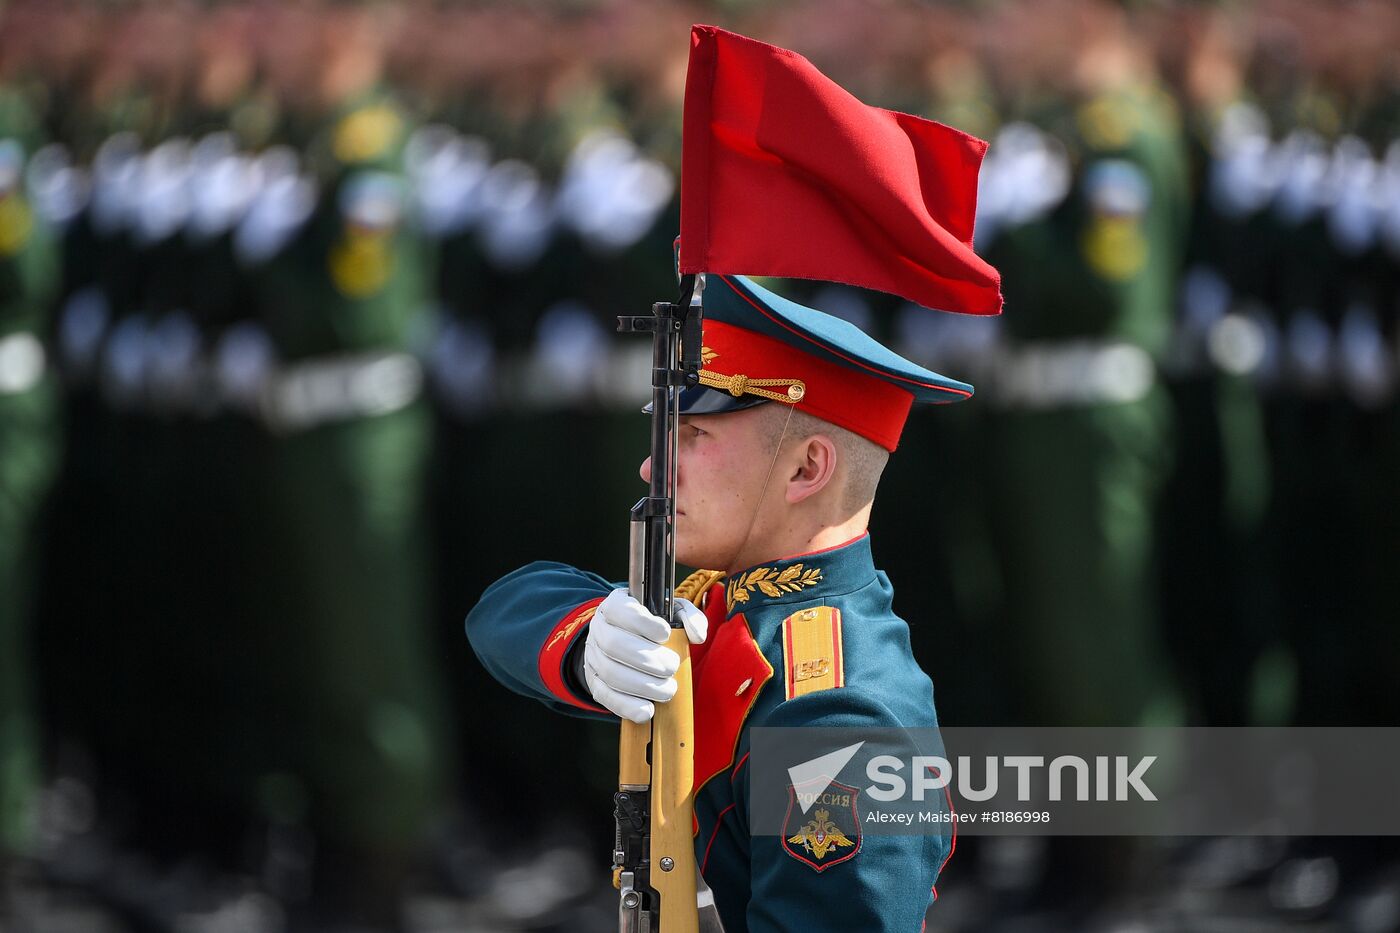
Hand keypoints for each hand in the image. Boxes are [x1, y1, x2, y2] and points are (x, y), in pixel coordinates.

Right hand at [583, 589, 706, 722]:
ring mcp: (594, 656)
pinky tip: (648, 710)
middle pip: (615, 644)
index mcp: (615, 606)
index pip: (620, 610)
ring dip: (643, 685)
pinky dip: (627, 705)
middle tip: (672, 666)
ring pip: (611, 672)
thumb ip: (689, 617)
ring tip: (668, 689)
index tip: (665, 634)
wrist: (624, 639)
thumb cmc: (652, 624)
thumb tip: (698, 635)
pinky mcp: (595, 682)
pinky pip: (606, 696)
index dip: (642, 623)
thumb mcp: (671, 611)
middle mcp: (599, 629)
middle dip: (648, 659)